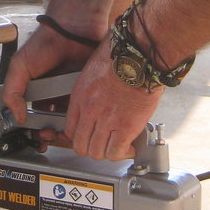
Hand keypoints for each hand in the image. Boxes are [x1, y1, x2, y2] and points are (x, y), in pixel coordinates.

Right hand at [1, 24, 95, 124]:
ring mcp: (71, 93)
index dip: (35, 128)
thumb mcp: (19, 66)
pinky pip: (85, 109)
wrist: (72, 30)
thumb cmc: (46, 42)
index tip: (37, 134)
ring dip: (68, 128)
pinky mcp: (87, 91)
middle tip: (51, 134)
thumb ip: (11, 91)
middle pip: (54, 122)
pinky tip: (78, 118)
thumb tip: (17, 116)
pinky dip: (83, 116)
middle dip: (52, 132)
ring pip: (71, 119)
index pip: (35, 116)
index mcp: (37, 91)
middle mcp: (54, 94)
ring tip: (64, 130)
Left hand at [60, 39, 162, 159]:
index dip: (80, 137)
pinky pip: (116, 152)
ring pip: (98, 152)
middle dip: (91, 148)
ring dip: (107, 152)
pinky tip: (128, 147)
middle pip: (81, 145)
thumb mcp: (94, 70)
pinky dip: (123, 153)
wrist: (138, 56)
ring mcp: (106, 120)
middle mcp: (90, 110)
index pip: (70, 129)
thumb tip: (98, 97)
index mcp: (80, 96)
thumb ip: (92, 89)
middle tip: (102, 144)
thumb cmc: (121, 56)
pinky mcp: (125, 127)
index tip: (88, 137)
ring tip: (117, 146)